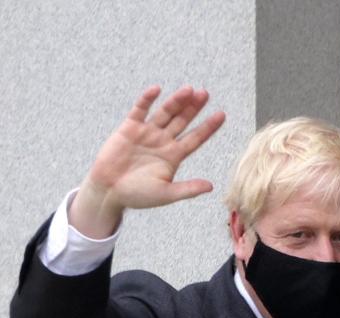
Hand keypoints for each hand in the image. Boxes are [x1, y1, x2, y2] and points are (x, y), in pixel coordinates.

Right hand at [71, 85, 225, 237]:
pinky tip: (156, 90)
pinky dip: (147, 100)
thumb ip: (187, 189)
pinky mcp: (129, 128)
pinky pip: (139, 110)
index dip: (208, 127)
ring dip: (176, 101)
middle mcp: (163, 141)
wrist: (108, 192)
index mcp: (174, 155)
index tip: (221, 115)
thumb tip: (211, 187)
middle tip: (205, 93)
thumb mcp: (166, 194)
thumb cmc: (137, 196)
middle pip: (182, 121)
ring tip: (188, 89)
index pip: (195, 138)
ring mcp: (147, 133)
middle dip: (193, 108)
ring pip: (165, 113)